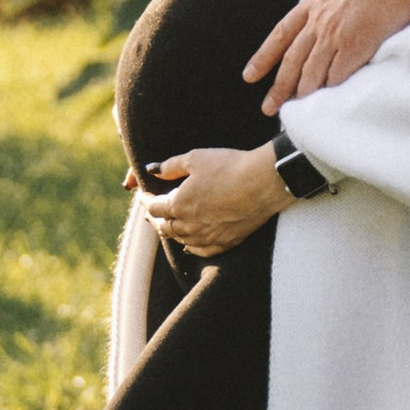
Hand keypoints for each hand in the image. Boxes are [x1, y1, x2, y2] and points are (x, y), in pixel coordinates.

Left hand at [141, 142, 282, 258]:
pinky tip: (189, 244)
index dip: (146, 201)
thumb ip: (170, 166)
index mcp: (178, 204)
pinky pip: (200, 251)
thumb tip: (152, 170)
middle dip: (156, 218)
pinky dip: (191, 246)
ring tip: (170, 225)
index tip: (145, 195)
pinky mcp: (225, 243)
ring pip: (180, 240)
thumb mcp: (196, 158)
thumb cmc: (230, 166)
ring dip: (172, 231)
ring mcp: (207, 237)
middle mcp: (189, 225)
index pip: (153, 208)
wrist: (264, 182)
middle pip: (164, 227)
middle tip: (154, 211)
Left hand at [243, 0, 409, 110]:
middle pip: (292, 60)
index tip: (250, 75)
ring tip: (296, 110)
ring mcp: (336, 35)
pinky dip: (332, 89)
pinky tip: (329, 101)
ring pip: (312, 72)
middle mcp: (320, 22)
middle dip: (278, 87)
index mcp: (314, 2)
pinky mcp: (357, 46)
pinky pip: (338, 75)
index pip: (281, 34)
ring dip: (303, 92)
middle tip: (268, 107)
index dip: (264, 57)